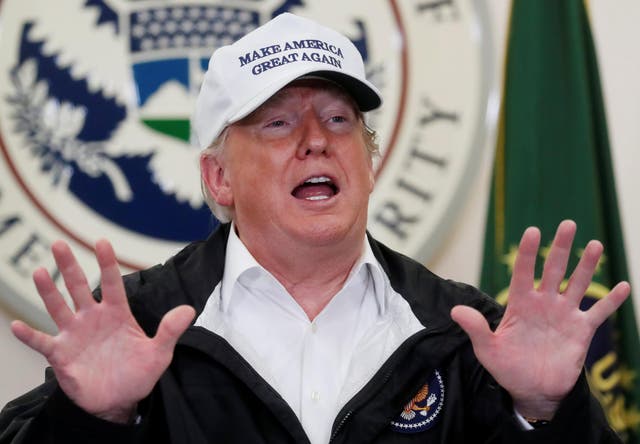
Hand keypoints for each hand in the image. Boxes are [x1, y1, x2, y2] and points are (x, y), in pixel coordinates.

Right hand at [11, 240, 195, 422]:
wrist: (119, 401)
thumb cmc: (138, 374)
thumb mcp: (159, 353)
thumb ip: (170, 331)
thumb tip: (188, 310)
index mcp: (117, 313)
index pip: (113, 282)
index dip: (107, 262)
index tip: (102, 242)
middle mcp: (93, 318)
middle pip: (79, 287)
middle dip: (69, 266)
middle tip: (59, 244)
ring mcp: (74, 334)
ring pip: (58, 307)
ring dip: (48, 291)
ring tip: (39, 271)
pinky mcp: (61, 354)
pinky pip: (42, 342)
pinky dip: (29, 335)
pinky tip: (16, 326)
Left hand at [451, 220, 629, 419]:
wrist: (532, 391)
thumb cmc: (507, 368)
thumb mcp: (488, 350)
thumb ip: (476, 329)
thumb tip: (455, 311)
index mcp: (520, 304)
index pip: (523, 273)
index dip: (528, 254)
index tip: (533, 231)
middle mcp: (543, 303)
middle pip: (553, 270)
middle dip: (561, 248)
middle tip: (568, 224)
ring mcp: (563, 315)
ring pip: (578, 284)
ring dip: (587, 266)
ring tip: (595, 244)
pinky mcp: (581, 331)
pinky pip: (598, 312)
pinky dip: (611, 301)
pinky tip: (623, 285)